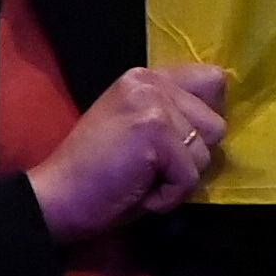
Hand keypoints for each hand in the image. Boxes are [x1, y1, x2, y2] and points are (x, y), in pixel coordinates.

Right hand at [30, 64, 232, 243]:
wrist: (56, 198)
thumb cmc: (97, 175)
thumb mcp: (138, 131)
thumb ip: (173, 115)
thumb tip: (220, 120)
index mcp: (145, 78)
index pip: (212, 80)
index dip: (204, 118)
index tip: (177, 143)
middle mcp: (150, 82)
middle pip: (215, 125)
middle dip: (189, 158)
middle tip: (148, 168)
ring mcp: (153, 103)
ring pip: (205, 153)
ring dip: (178, 179)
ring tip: (140, 179)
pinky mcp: (155, 131)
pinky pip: (190, 176)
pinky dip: (168, 196)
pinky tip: (137, 191)